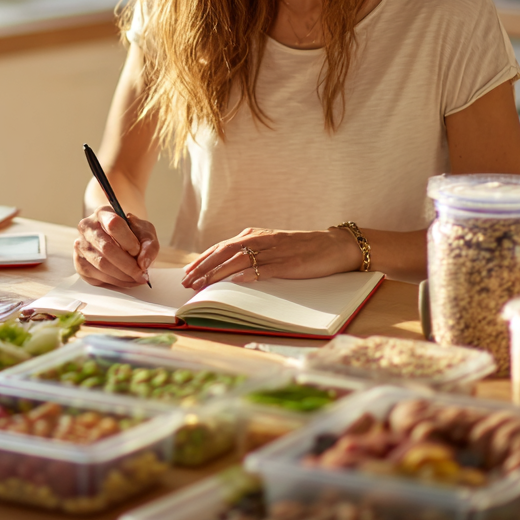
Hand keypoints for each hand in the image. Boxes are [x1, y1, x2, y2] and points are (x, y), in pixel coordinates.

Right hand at [74, 207, 159, 288]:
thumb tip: (143, 263)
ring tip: (136, 278)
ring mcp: (80, 245)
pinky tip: (126, 280)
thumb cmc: (132, 235)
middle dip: (128, 265)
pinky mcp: (79, 263)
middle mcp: (87, 227)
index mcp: (103, 213)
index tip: (137, 251)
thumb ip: (149, 245)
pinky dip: (116, 282)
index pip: (114, 224)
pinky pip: (97, 276)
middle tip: (142, 274)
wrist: (120, 241)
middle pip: (107, 248)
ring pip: (102, 264)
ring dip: (123, 275)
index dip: (128, 240)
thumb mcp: (146, 234)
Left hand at [181, 226, 360, 288]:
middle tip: (188, 282)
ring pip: (239, 260)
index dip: (203, 260)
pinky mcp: (288, 263)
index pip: (222, 247)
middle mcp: (261, 240)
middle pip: (225, 252)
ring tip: (203, 285)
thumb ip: (251, 250)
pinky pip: (265, 268)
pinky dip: (249, 274)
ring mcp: (274, 251)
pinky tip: (235, 281)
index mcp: (255, 235)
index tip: (187, 272)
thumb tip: (226, 264)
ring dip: (219, 273)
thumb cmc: (300, 247)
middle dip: (204, 268)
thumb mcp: (271, 244)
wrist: (332, 245)